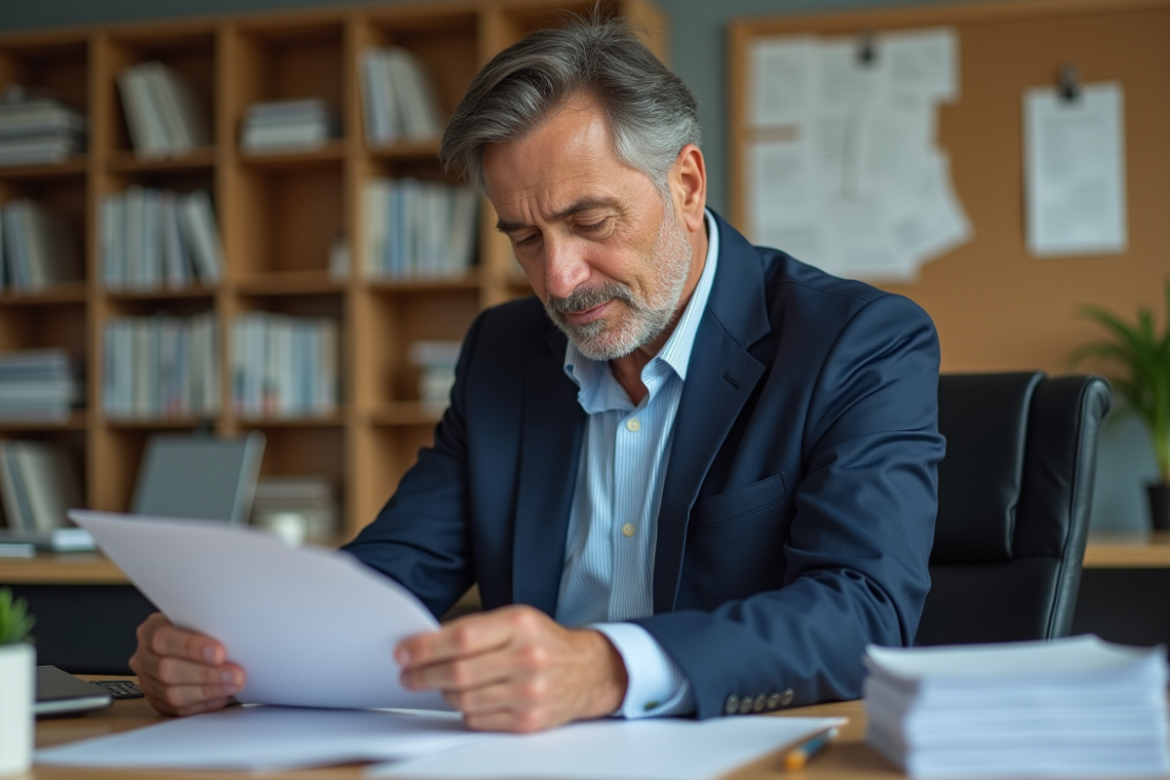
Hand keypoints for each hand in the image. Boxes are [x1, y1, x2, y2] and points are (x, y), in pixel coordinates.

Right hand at [129, 612, 244, 716]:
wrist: (190, 643)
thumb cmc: (196, 628)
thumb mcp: (198, 618)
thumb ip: (207, 626)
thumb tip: (234, 636)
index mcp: (151, 630)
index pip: (163, 639)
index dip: (191, 647)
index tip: (220, 652)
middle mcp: (144, 657)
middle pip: (168, 670)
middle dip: (206, 674)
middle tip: (235, 674)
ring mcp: (148, 682)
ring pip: (172, 694)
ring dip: (208, 691)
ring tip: (233, 685)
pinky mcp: (157, 702)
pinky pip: (178, 709)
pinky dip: (203, 704)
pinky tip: (220, 697)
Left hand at [396, 605, 627, 731]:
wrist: (588, 671)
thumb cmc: (544, 642)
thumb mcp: (517, 620)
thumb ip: (476, 630)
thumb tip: (425, 645)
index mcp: (521, 625)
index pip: (461, 637)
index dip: (425, 647)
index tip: (403, 652)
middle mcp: (527, 658)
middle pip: (458, 672)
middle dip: (423, 675)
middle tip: (408, 675)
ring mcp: (529, 692)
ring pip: (464, 699)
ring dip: (443, 694)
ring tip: (440, 686)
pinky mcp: (528, 721)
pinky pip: (478, 719)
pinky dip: (466, 710)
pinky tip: (470, 699)